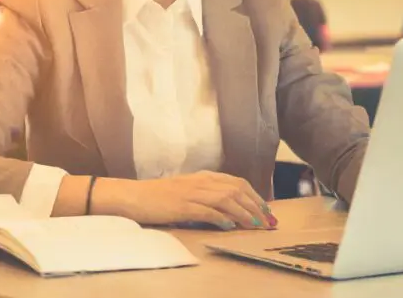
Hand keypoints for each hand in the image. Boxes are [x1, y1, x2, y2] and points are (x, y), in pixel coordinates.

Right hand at [96, 171, 276, 229]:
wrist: (134, 195)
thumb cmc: (159, 196)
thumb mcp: (186, 189)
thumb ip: (205, 194)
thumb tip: (228, 208)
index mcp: (203, 176)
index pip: (237, 182)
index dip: (255, 196)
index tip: (266, 209)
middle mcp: (201, 182)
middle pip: (237, 190)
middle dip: (256, 205)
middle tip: (268, 221)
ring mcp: (191, 193)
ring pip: (226, 199)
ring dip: (244, 212)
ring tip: (256, 225)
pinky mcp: (182, 205)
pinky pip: (206, 210)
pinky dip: (221, 218)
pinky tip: (231, 225)